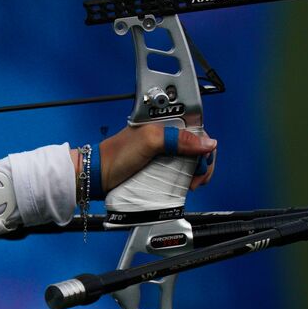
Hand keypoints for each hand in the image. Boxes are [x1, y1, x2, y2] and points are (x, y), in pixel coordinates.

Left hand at [80, 124, 217, 194]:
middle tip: (196, 178)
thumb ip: (179, 139)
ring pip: (191, 161)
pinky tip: (184, 185)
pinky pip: (180, 172)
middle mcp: (167, 136)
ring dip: (195, 173)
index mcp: (165, 123)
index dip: (205, 147)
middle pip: (198, 147)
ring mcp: (164, 152)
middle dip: (202, 163)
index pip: (197, 130)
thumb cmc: (117, 155)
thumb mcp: (150, 141)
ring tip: (190, 184)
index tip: (202, 162)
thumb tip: (208, 143)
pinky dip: (186, 179)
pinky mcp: (160, 167)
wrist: (99, 176)